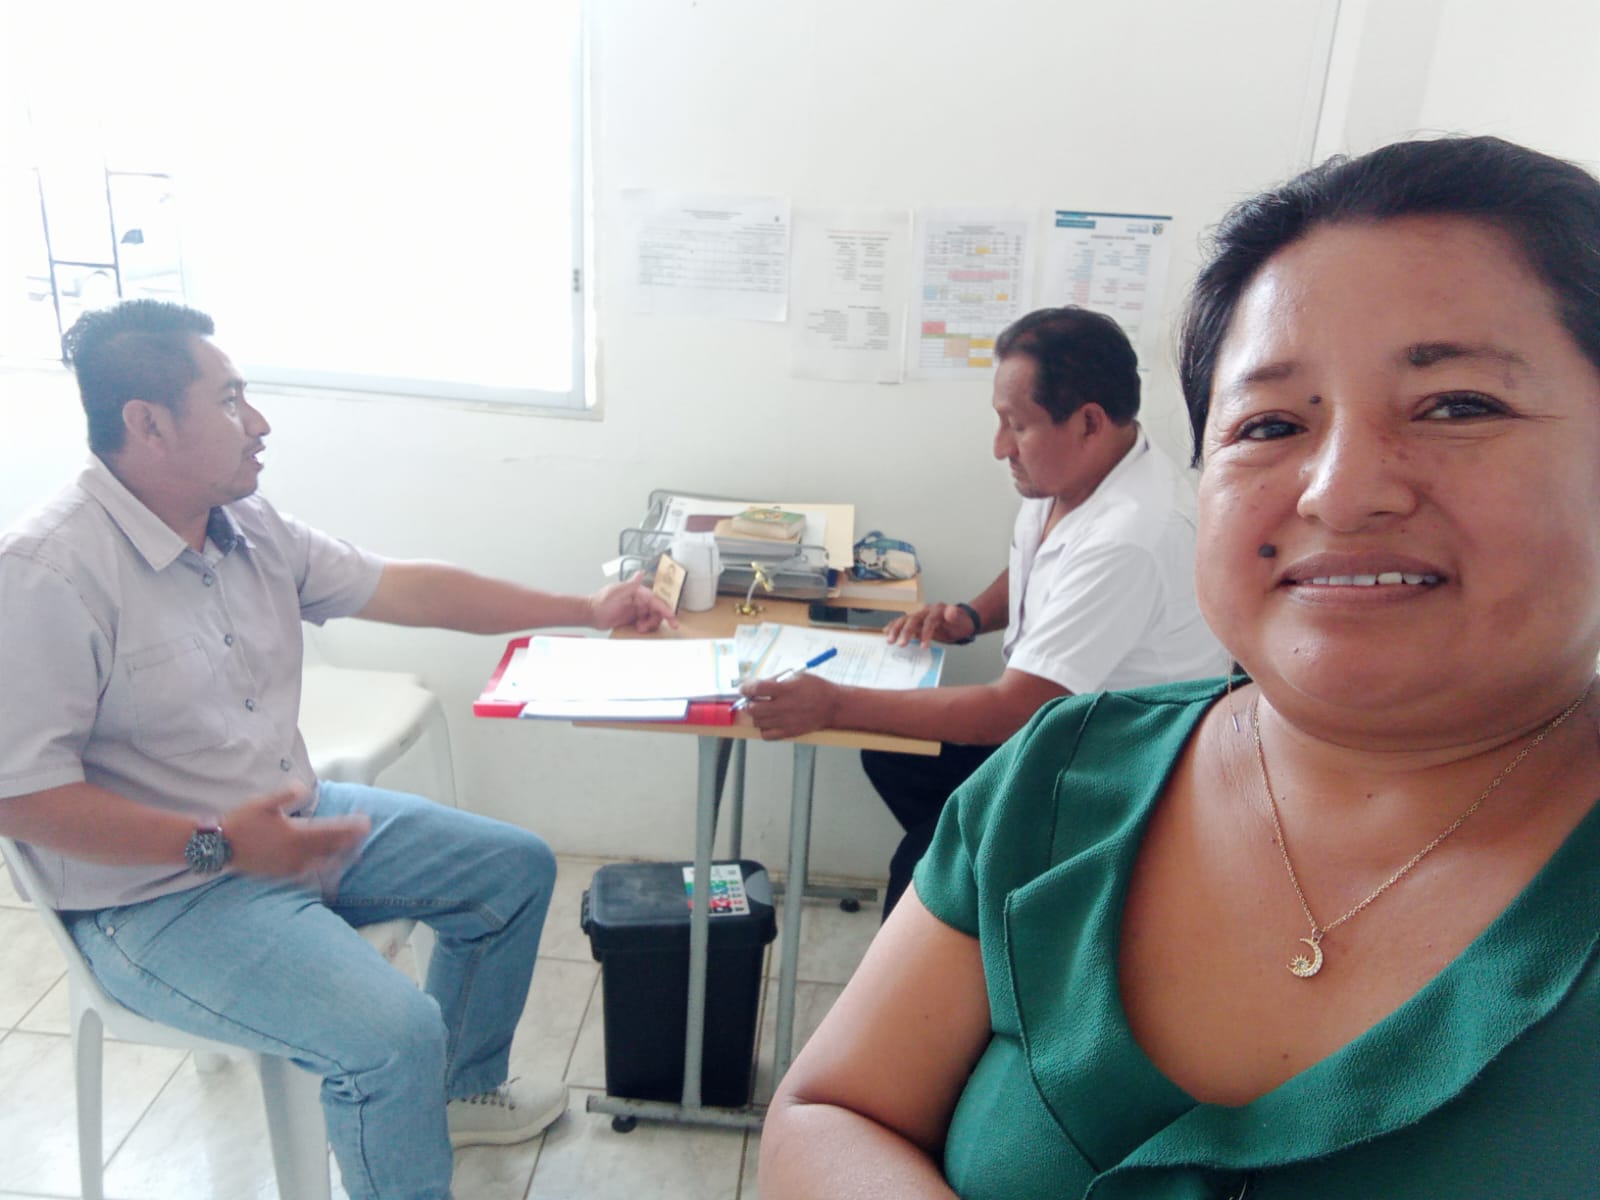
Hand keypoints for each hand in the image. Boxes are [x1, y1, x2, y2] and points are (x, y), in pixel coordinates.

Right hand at [226, 786, 371, 878]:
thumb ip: (285, 796)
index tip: (365, 823)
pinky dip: (321, 870)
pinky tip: (327, 869)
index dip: (349, 827)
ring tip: (355, 853)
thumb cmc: (241, 821)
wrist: (219, 846)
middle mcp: (295, 853)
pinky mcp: (280, 874)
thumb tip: (302, 787)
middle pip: (330, 847)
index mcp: (294, 834)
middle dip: (350, 840)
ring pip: (321, 862)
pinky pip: (307, 873)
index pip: (330, 831)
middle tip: (366, 834)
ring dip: (339, 856)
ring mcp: (288, 866)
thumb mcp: (263, 803)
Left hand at [587, 572, 678, 632]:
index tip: (672, 618)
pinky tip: (638, 627)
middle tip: (646, 626)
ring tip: (640, 627)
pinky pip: (646, 623)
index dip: (666, 609)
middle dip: (656, 619)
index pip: (656, 601)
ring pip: (652, 618)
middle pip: (657, 611)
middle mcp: (640, 601)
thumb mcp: (617, 591)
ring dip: (650, 624)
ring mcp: (637, 610)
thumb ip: (631, 584)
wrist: (592, 613)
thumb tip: (640, 573)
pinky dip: (645, 627)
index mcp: (638, 593)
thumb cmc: (602, 601)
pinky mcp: (633, 619)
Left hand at [739, 673, 840, 739]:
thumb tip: (756, 684)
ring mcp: (786, 721)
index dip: (746, 688)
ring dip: (756, 715)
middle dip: (748, 703)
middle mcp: (784, 706)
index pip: (757, 689)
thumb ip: (776, 680)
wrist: (833, 706)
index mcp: (786, 689)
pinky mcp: (789, 732)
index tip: (744, 688)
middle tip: (751, 699)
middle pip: (753, 708)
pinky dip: (763, 728)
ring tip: (763, 709)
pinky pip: (766, 735)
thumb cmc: (816, 688)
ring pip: (758, 722)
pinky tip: (769, 721)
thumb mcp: (797, 676)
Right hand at [884, 603, 975, 646]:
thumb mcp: (961, 621)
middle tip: (901, 644)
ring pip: (905, 619)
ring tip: (890, 640)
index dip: (926, 633)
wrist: (960, 622)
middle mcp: (926, 610)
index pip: (929, 620)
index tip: (923, 646)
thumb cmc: (960, 623)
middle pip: (913, 618)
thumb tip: (951, 611)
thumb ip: (955, 615)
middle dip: (906, 632)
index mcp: (937, 610)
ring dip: (896, 629)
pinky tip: (886, 631)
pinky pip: (903, 622)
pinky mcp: (916, 621)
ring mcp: (920, 615)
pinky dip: (894, 626)